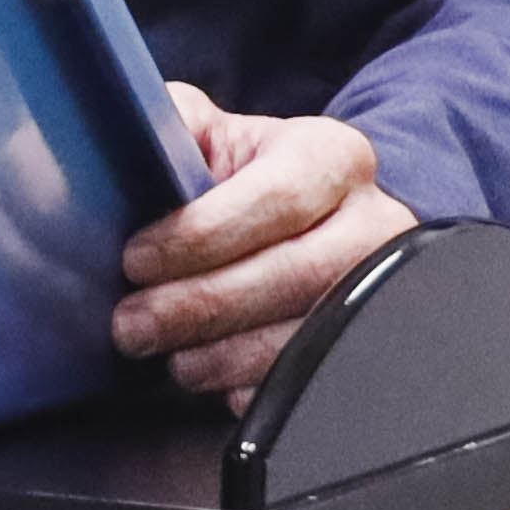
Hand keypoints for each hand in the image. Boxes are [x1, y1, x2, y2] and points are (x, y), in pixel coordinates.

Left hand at [111, 86, 421, 400]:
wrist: (312, 217)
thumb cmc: (243, 178)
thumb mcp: (210, 133)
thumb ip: (171, 124)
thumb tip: (126, 125)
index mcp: (333, 156)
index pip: (278, 197)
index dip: (202, 235)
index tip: (136, 260)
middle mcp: (374, 220)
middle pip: (300, 273)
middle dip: (203, 305)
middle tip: (133, 325)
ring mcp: (383, 287)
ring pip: (312, 333)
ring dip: (226, 355)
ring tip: (169, 357)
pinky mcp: (374, 341)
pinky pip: (320, 378)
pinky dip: (257, 385)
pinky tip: (216, 379)